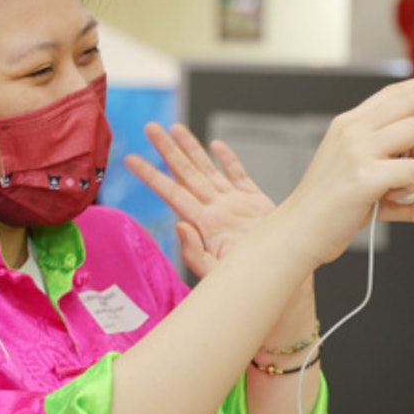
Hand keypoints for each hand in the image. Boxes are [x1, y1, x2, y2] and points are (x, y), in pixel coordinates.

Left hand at [127, 124, 273, 279]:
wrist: (282, 281)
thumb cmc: (249, 285)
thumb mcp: (217, 275)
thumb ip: (195, 254)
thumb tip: (179, 226)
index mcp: (204, 224)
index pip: (172, 193)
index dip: (151, 176)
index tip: (132, 160)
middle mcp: (215, 210)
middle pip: (186, 173)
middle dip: (168, 150)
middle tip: (150, 128)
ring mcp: (235, 204)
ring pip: (208, 169)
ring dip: (192, 148)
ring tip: (175, 128)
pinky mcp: (256, 202)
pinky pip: (239, 175)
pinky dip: (229, 159)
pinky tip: (216, 145)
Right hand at [277, 77, 413, 266]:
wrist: (299, 232)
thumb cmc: (329, 209)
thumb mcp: (369, 187)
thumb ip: (409, 192)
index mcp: (349, 124)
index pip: (394, 91)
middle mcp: (352, 130)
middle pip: (411, 102)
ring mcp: (357, 151)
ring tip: (408, 178)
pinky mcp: (364, 177)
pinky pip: (410, 169)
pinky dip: (413, 185)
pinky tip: (395, 196)